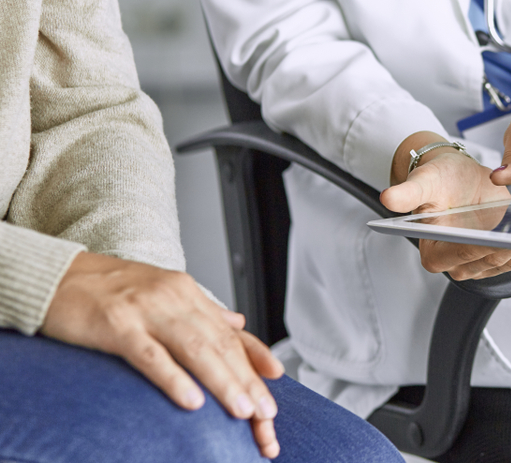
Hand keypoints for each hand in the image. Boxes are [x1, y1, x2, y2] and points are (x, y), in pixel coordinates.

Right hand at [41, 252, 284, 458]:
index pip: (228, 330)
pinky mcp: (117, 326)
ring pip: (195, 351)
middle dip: (247, 380)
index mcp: (186, 293)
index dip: (255, 355)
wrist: (57, 275)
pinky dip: (174, 380)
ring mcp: (146, 312)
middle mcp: (174, 299)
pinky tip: (193, 402)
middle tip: (266, 412)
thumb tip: (237, 321)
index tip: (277, 378)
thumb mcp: (163, 293)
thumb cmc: (109, 290)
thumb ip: (202, 311)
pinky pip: (151, 357)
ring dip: (223, 383)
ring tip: (243, 411)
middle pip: (219, 345)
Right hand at [382, 131, 510, 279]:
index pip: (463, 252)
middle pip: (491, 259)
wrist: (456, 176)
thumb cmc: (438, 179)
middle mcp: (454, 265)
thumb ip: (408, 193)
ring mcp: (478, 265)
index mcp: (433, 252)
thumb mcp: (424, 181)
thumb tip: (388, 199)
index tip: (509, 235)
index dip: (486, 245)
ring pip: (509, 260)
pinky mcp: (497, 259)